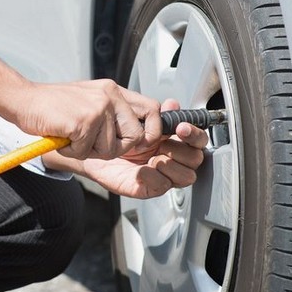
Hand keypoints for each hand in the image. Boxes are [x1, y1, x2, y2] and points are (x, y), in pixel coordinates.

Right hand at [12, 79, 161, 159]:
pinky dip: (71, 151)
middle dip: (116, 149)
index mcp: (113, 90)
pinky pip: (86, 152)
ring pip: (110, 149)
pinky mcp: (83, 121)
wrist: (24, 100)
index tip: (138, 143)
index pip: (152, 109)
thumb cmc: (53, 106)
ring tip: (72, 136)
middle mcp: (109, 96)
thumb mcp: (89, 100)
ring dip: (88, 151)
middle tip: (92, 143)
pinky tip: (62, 137)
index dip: (150, 132)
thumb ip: (112, 112)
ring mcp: (97, 108)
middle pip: (135, 136)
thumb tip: (137, 134)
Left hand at [70, 99, 208, 198]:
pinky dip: (154, 177)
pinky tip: (142, 169)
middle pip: (195, 159)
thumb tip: (172, 104)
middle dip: (182, 150)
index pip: (198, 139)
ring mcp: (163, 173)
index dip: (194, 134)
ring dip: (171, 164)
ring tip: (154, 157)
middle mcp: (172, 157)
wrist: (94, 146)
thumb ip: (157, 111)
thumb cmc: (116, 133)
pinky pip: (163, 186)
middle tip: (164, 143)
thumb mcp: (136, 117)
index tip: (181, 127)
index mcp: (173, 139)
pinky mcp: (150, 187)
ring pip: (186, 176)